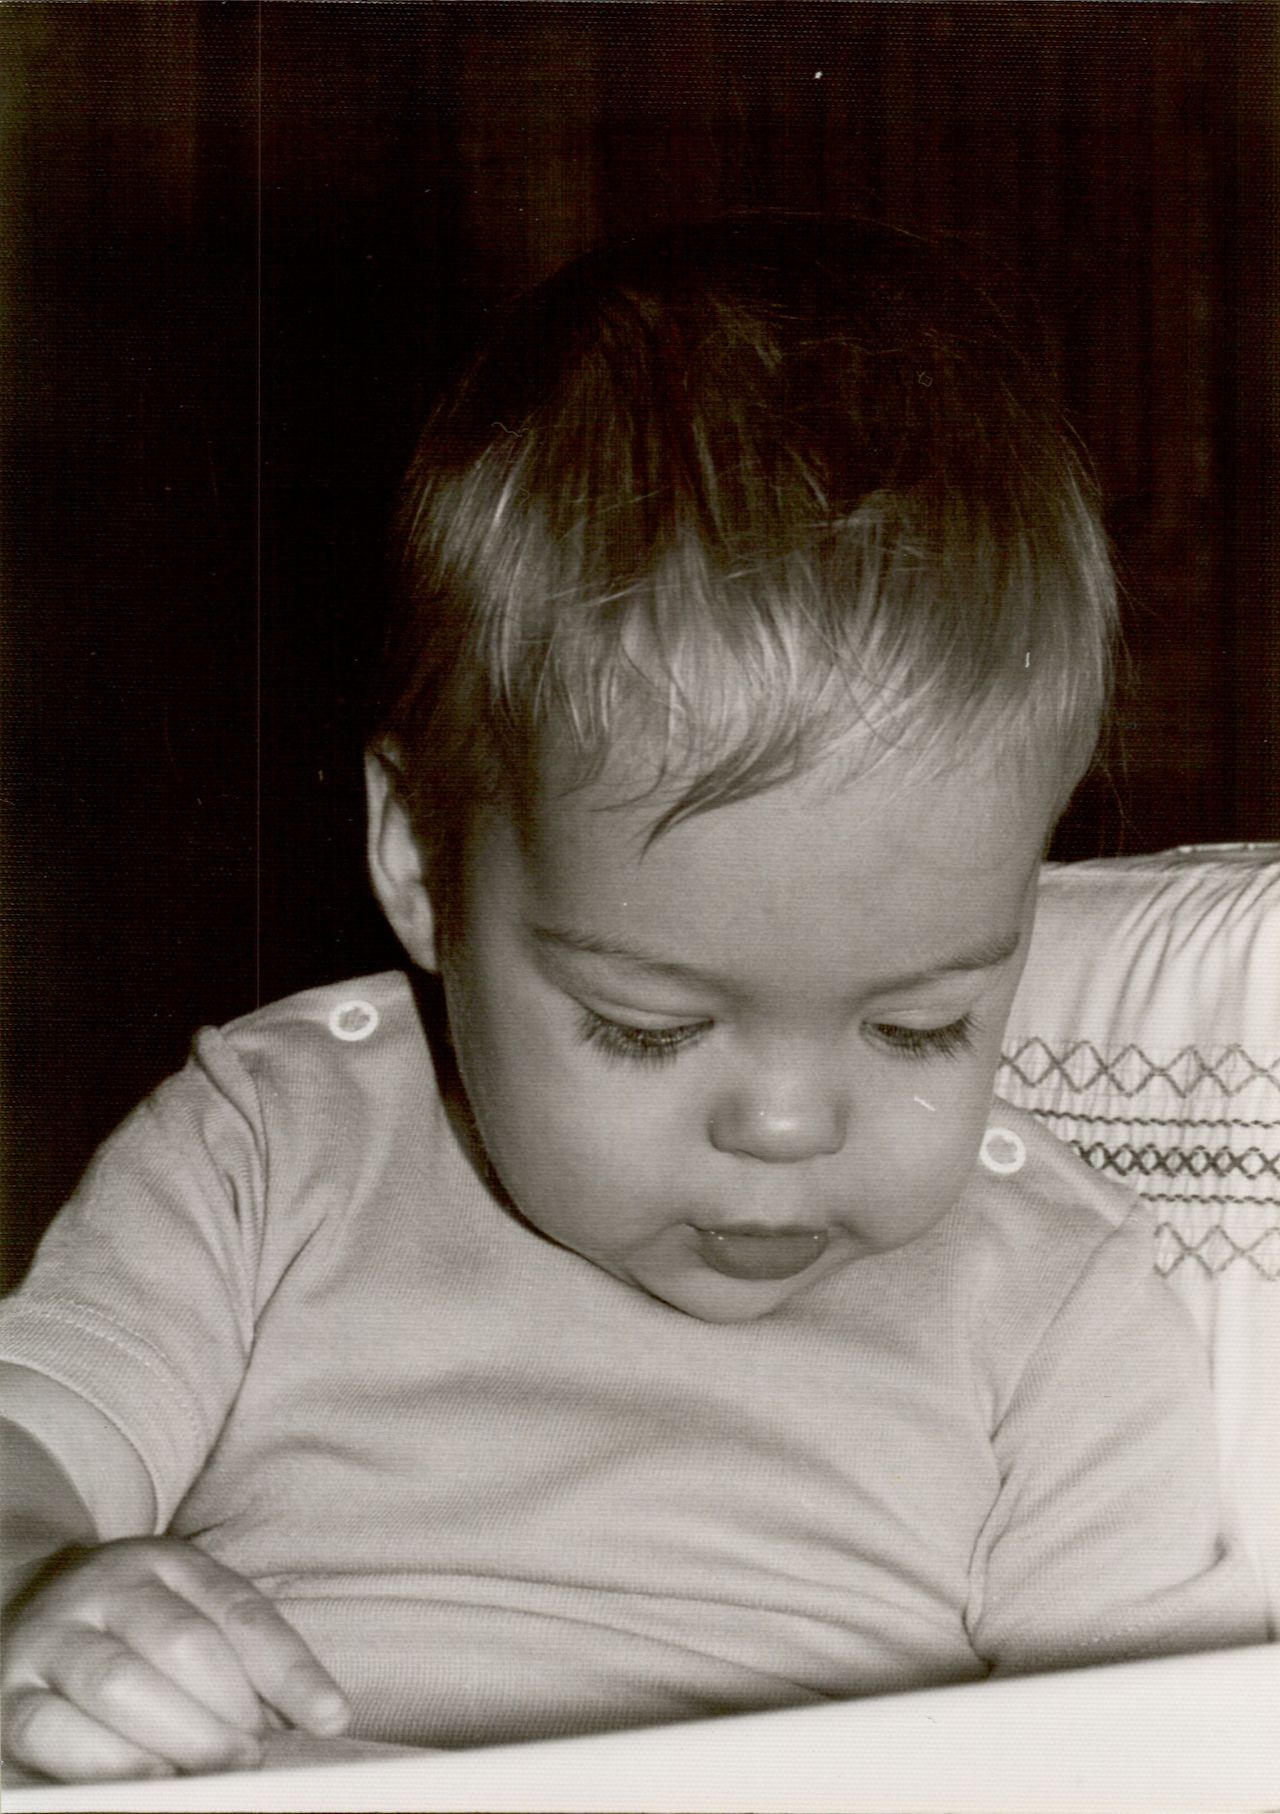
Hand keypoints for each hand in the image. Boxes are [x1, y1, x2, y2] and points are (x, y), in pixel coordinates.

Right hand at [2, 1537, 350, 1782]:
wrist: (17, 1604)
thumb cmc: (130, 1627)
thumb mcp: (190, 1611)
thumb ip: (246, 1659)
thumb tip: (314, 1718)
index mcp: (163, 1562)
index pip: (239, 1610)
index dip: (291, 1668)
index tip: (331, 1718)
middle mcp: (106, 1589)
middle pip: (182, 1642)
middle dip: (231, 1707)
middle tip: (258, 1756)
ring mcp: (52, 1639)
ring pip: (120, 1684)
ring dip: (181, 1738)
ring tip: (220, 1773)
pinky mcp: (9, 1697)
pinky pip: (51, 1731)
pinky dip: (108, 1764)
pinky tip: (152, 1783)